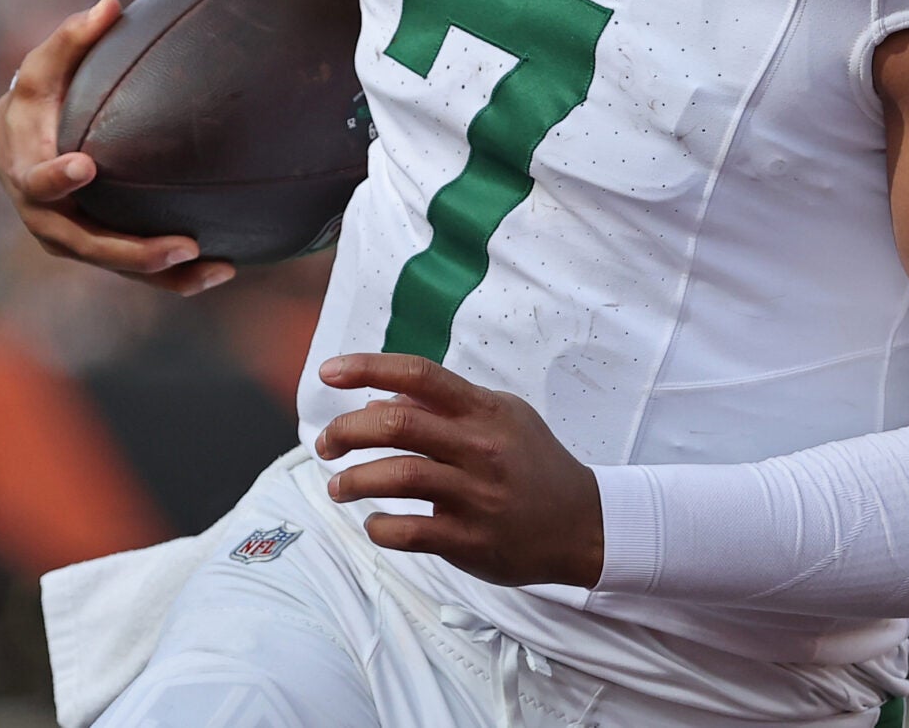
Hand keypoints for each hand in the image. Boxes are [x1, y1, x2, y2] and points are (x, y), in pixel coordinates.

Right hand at [0, 0, 234, 294]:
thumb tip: (109, 4)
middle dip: (134, 250)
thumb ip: (71, 38)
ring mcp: (76, 240)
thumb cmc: (37, 100)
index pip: (39, 182)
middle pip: (88, 244)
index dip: (58, 178)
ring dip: (166, 274)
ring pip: (119, 267)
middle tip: (182, 244)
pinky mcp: (102, 249)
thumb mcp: (43, 68)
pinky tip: (226, 267)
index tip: (86, 165)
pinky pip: (138, 270)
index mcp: (27, 174)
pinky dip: (176, 275)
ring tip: (218, 267)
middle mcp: (49, 219)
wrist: (20, 146)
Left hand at [313, 354, 604, 588]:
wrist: (583, 523)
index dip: (368, 367)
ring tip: (338, 487)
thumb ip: (446, 405)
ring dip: (353, 480)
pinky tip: (374, 522)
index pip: (419, 374)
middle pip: (397, 423)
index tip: (329, 372)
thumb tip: (382, 397)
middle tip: (325, 443)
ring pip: (398, 476)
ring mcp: (476, 494)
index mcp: (483, 410)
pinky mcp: (471, 540)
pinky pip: (410, 531)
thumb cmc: (534, 464)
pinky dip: (380, 526)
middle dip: (346, 430)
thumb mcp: (502, 417)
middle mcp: (479, 446)